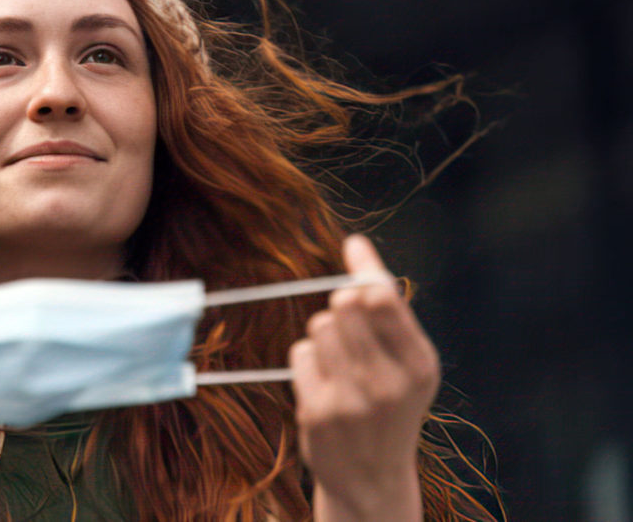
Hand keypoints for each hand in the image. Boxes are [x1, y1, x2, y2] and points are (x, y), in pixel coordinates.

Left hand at [289, 235, 439, 521]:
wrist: (373, 477)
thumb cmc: (391, 405)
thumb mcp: (408, 363)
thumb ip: (388, 309)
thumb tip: (356, 244)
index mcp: (420, 365)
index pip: (384, 298)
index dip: (363, 269)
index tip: (353, 247)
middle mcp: (389, 383)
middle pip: (344, 305)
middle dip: (343, 307)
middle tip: (353, 332)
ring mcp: (351, 400)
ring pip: (320, 326)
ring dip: (325, 337)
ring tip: (343, 365)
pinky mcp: (318, 412)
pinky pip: (301, 353)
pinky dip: (309, 362)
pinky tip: (325, 386)